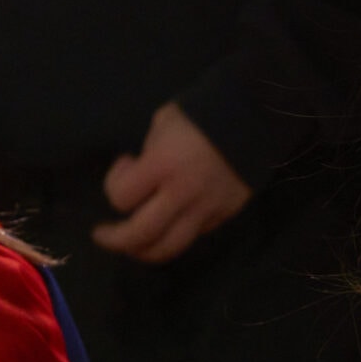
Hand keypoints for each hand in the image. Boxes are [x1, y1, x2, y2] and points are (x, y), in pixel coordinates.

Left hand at [92, 103, 253, 263]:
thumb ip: (149, 153)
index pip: (121, 197)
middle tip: (104, 234)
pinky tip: (171, 223)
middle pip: (139, 235)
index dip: (114, 182)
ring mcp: (207, 208)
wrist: (256, 113)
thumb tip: (141, 172)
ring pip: (168, 248)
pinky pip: (194, 235)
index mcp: (162, 166)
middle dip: (115, 239)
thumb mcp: (164, 122)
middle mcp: (182, 194)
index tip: (126, 164)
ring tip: (134, 245)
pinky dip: (177, 234)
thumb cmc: (203, 111)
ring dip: (144, 251)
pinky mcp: (226, 213)